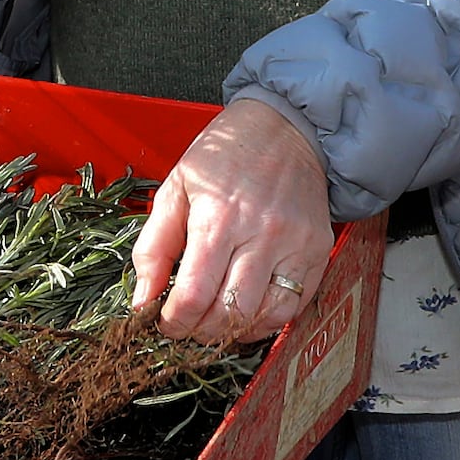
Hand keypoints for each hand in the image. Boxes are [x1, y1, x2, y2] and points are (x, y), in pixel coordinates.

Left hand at [132, 98, 333, 347]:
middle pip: (229, 314)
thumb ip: (154, 246)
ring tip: (215, 320)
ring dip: (234, 331)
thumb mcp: (176, 188)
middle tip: (187, 323)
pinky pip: (294, 307)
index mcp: (218, 218)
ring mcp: (295, 246)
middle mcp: (261, 236)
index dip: (174, 322)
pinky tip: (247, 310)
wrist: (288, 128)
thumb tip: (142, 299)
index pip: (194, 296)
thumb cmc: (226, 156)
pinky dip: (267, 320)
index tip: (164, 322)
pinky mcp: (317, 252)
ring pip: (264, 317)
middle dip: (200, 331)